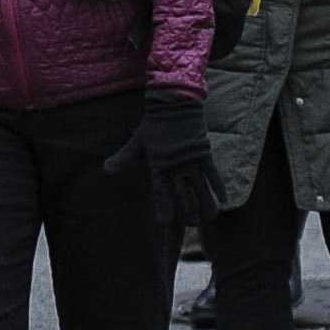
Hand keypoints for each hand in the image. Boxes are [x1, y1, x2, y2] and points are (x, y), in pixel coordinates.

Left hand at [106, 88, 219, 228]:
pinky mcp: (204, 153)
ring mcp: (191, 160)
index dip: (163, 208)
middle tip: (191, 225)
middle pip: (183, 195)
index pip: (160, 192)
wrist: (173, 103)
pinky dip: (218, 187)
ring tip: (208, 218)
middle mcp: (176, 166)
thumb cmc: (153, 124)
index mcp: (158, 165)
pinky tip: (224, 199)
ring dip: (205, 204)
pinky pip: (213, 174)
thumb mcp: (137, 142)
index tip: (164, 223)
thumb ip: (123, 158)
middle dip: (187, 211)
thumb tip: (106, 170)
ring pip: (201, 188)